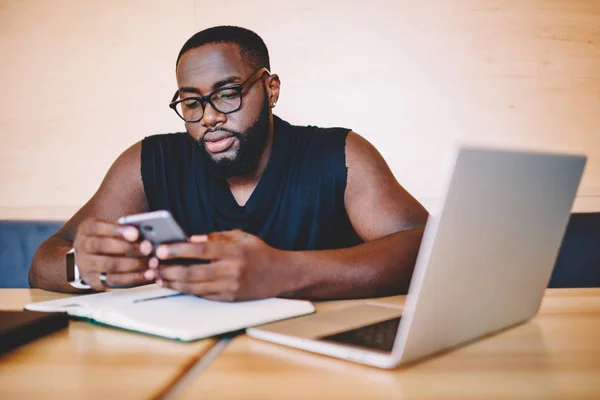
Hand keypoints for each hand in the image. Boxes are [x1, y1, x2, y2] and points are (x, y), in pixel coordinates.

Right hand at [73, 217, 152, 289]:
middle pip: (103, 246)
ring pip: (109, 265)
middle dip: (128, 247)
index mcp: (86, 229)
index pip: (98, 227)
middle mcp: (82, 246)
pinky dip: (133, 277)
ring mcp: (85, 265)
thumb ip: (125, 229)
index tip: (136, 233)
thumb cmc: (107, 238)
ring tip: (152, 262)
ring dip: (134, 264)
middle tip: (148, 248)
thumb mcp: (111, 229)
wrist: (89, 257)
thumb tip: (147, 230)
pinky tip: (147, 274)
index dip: (117, 230)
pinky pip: (114, 280)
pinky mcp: (93, 281)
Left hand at [150, 229, 285, 300]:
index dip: (178, 250)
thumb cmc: (259, 252)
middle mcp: (231, 271)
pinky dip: (186, 290)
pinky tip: (175, 285)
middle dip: (169, 269)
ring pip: (194, 287)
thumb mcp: (241, 236)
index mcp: (233, 252)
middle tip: (153, 265)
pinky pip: (202, 295)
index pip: (200, 250)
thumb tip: (191, 239)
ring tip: (159, 277)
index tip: (160, 249)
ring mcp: (229, 287)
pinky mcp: (229, 298)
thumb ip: (216, 237)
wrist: (281, 275)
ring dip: (173, 283)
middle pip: (193, 272)